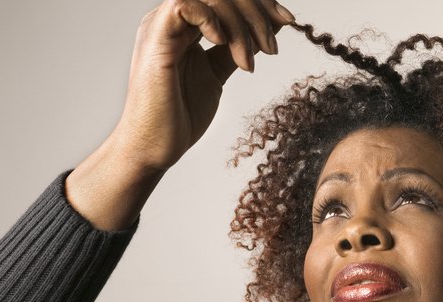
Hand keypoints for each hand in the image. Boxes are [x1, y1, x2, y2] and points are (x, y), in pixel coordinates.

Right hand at [112, 0, 294, 171]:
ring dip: (241, 24)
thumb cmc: (181, 115)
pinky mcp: (155, 39)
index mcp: (187, 24)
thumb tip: (272, 25)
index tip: (288, 21)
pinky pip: (184, 5)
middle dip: (257, 12)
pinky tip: (222, 45)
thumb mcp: (219, 73)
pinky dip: (211, 19)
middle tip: (271, 47)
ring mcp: (162, 26)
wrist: (155, 147)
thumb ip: (239, 46)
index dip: (261, 3)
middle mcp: (173, 19)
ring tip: (248, 63)